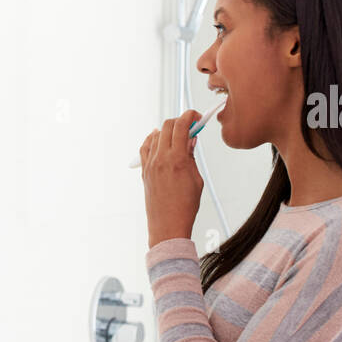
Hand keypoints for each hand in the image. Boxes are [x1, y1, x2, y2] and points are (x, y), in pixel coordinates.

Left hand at [139, 110, 203, 246]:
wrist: (168, 225)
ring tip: (178, 136)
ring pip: (155, 135)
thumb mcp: (196, 178)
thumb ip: (191, 156)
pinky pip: (145, 148)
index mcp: (176, 159)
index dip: (190, 116)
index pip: (181, 126)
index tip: (197, 116)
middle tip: (190, 126)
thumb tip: (190, 139)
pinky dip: (152, 140)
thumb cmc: (185, 206)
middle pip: (167, 126)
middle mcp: (160, 159)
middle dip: (180, 121)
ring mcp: (150, 164)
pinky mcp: (144, 171)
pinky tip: (158, 139)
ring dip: (167, 130)